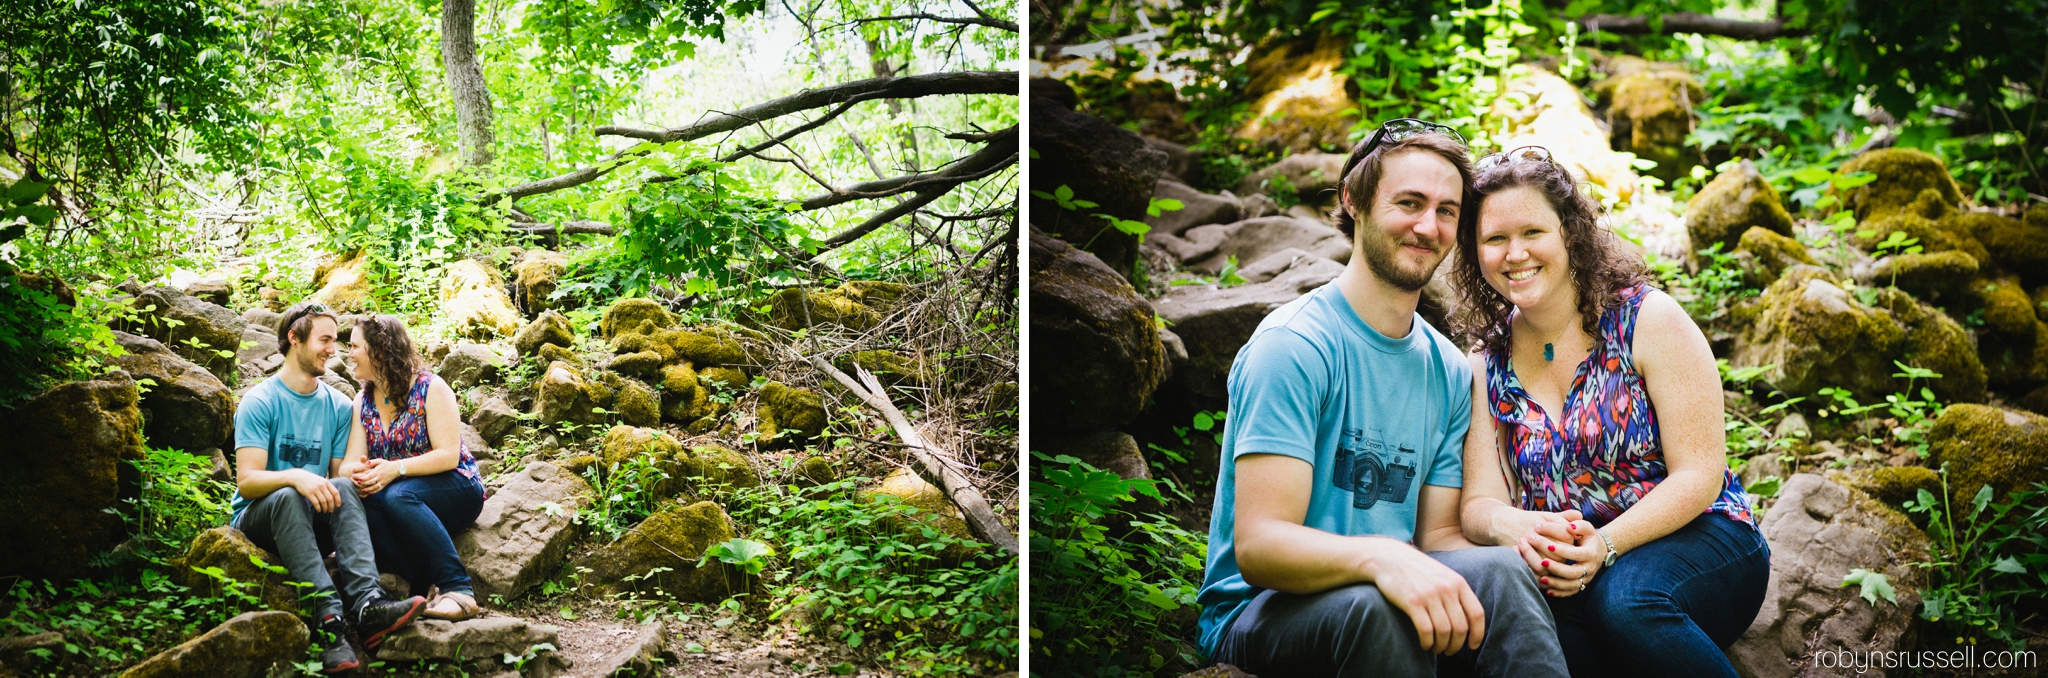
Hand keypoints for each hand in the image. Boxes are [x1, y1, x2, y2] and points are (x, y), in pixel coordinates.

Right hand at [292, 469, 340, 512]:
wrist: (298, 477)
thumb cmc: (311, 479)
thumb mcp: (321, 480)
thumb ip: (327, 486)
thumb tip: (333, 495)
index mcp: (326, 482)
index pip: (335, 492)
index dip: (338, 500)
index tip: (338, 505)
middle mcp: (322, 486)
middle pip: (330, 498)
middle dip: (331, 506)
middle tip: (331, 510)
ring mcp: (315, 489)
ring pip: (323, 501)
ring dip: (325, 508)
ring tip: (325, 511)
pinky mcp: (309, 493)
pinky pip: (316, 503)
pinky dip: (318, 508)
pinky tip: (319, 510)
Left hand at [352, 458, 398, 496]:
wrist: (396, 469)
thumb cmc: (386, 464)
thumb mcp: (379, 461)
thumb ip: (372, 462)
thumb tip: (366, 462)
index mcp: (378, 471)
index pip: (370, 476)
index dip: (364, 478)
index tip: (358, 479)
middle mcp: (380, 477)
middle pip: (371, 482)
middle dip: (364, 484)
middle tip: (357, 484)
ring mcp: (382, 481)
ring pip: (374, 487)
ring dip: (368, 489)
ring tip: (362, 490)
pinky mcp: (384, 485)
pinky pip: (378, 489)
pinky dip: (373, 492)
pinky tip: (368, 492)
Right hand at [1371, 547, 1485, 654]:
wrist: (1389, 557)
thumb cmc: (1416, 570)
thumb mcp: (1442, 575)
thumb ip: (1456, 593)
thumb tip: (1468, 621)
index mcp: (1458, 583)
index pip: (1476, 614)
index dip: (1477, 634)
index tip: (1472, 646)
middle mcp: (1446, 589)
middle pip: (1460, 627)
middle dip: (1456, 645)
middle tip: (1449, 651)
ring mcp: (1429, 595)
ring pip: (1444, 631)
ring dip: (1442, 646)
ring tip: (1436, 649)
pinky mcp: (1412, 602)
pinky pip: (1426, 630)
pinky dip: (1427, 642)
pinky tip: (1424, 644)